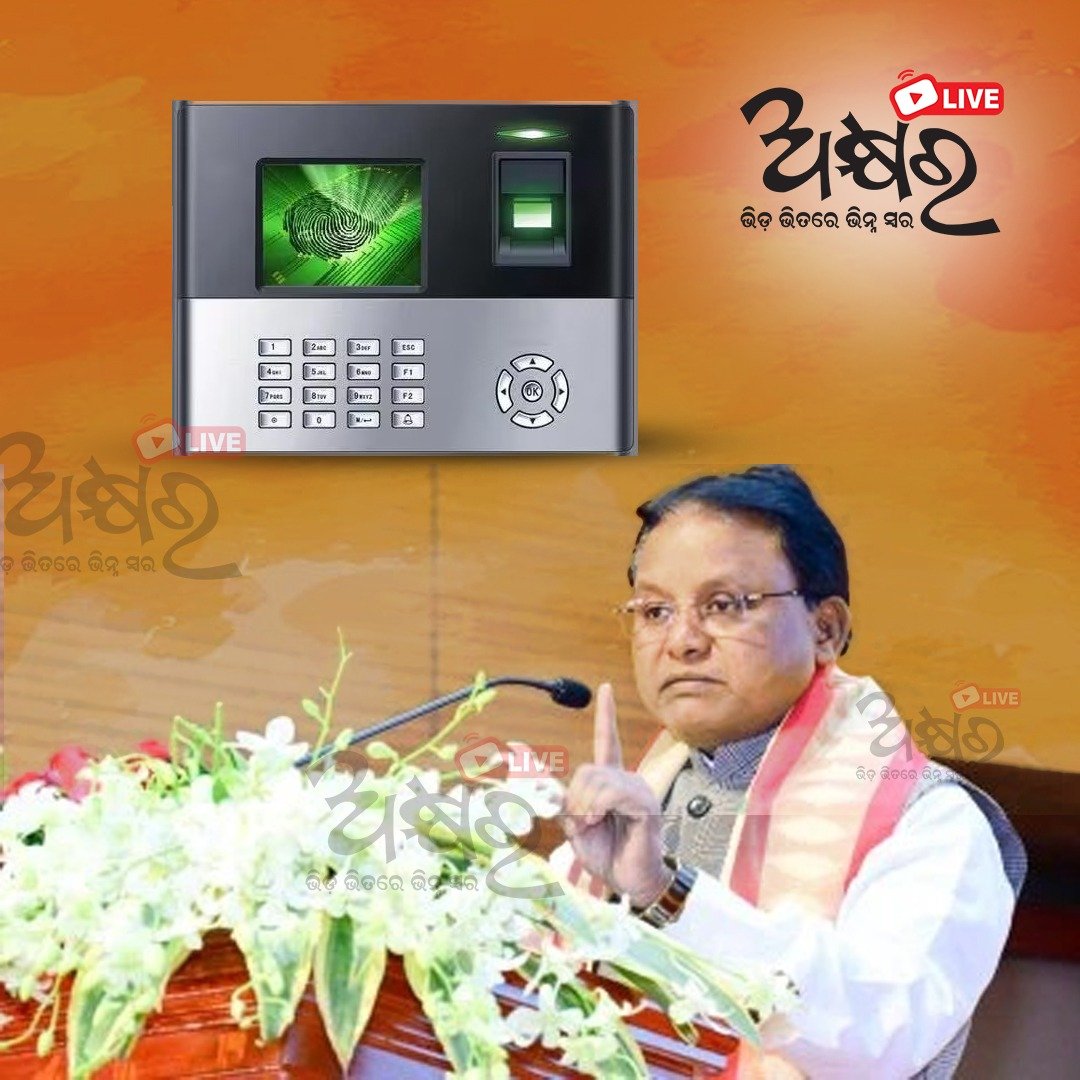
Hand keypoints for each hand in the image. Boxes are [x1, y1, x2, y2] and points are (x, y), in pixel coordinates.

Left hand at [560, 683, 671, 907]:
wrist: (628, 879)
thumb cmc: (605, 851)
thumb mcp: (572, 820)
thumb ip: (552, 791)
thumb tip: (518, 755)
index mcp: (610, 781)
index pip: (607, 740)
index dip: (605, 714)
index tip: (605, 689)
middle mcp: (626, 778)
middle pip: (586, 770)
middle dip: (576, 800)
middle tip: (583, 824)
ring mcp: (638, 789)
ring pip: (596, 780)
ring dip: (586, 808)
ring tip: (595, 826)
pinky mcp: (645, 803)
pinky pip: (612, 793)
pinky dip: (599, 809)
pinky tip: (606, 821)